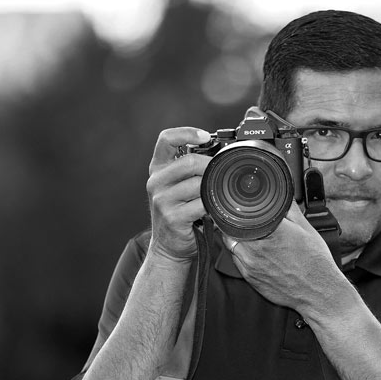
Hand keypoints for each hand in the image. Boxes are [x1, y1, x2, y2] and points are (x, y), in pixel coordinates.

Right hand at [146, 127, 210, 261]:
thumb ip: (191, 170)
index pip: (166, 139)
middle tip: (224, 172)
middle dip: (211, 165)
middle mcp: (156, 182)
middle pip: (189, 162)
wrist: (170, 247)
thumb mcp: (178, 187)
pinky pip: (201, 204)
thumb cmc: (180, 214)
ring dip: (214, 188)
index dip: (186, 132)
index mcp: (158, 170)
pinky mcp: (173, 217)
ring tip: (219, 194)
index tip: (206, 136)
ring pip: (197, 184)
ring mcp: (162, 200)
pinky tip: (217, 209)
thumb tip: (221, 154)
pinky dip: (213, 206)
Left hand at [223, 203, 346, 313]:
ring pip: (232, 246)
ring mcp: (251, 266)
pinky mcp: (251, 279)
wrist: (318, 292)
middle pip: (231, 230)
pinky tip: (254, 253)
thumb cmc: (315, 262)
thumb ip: (289, 209)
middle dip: (236, 224)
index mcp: (271, 232)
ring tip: (249, 237)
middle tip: (243, 221)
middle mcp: (257, 249)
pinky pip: (237, 262)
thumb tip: (282, 194)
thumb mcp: (306, 229)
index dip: (237, 210)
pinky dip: (241, 255)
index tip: (239, 208)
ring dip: (236, 240)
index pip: (241, 216)